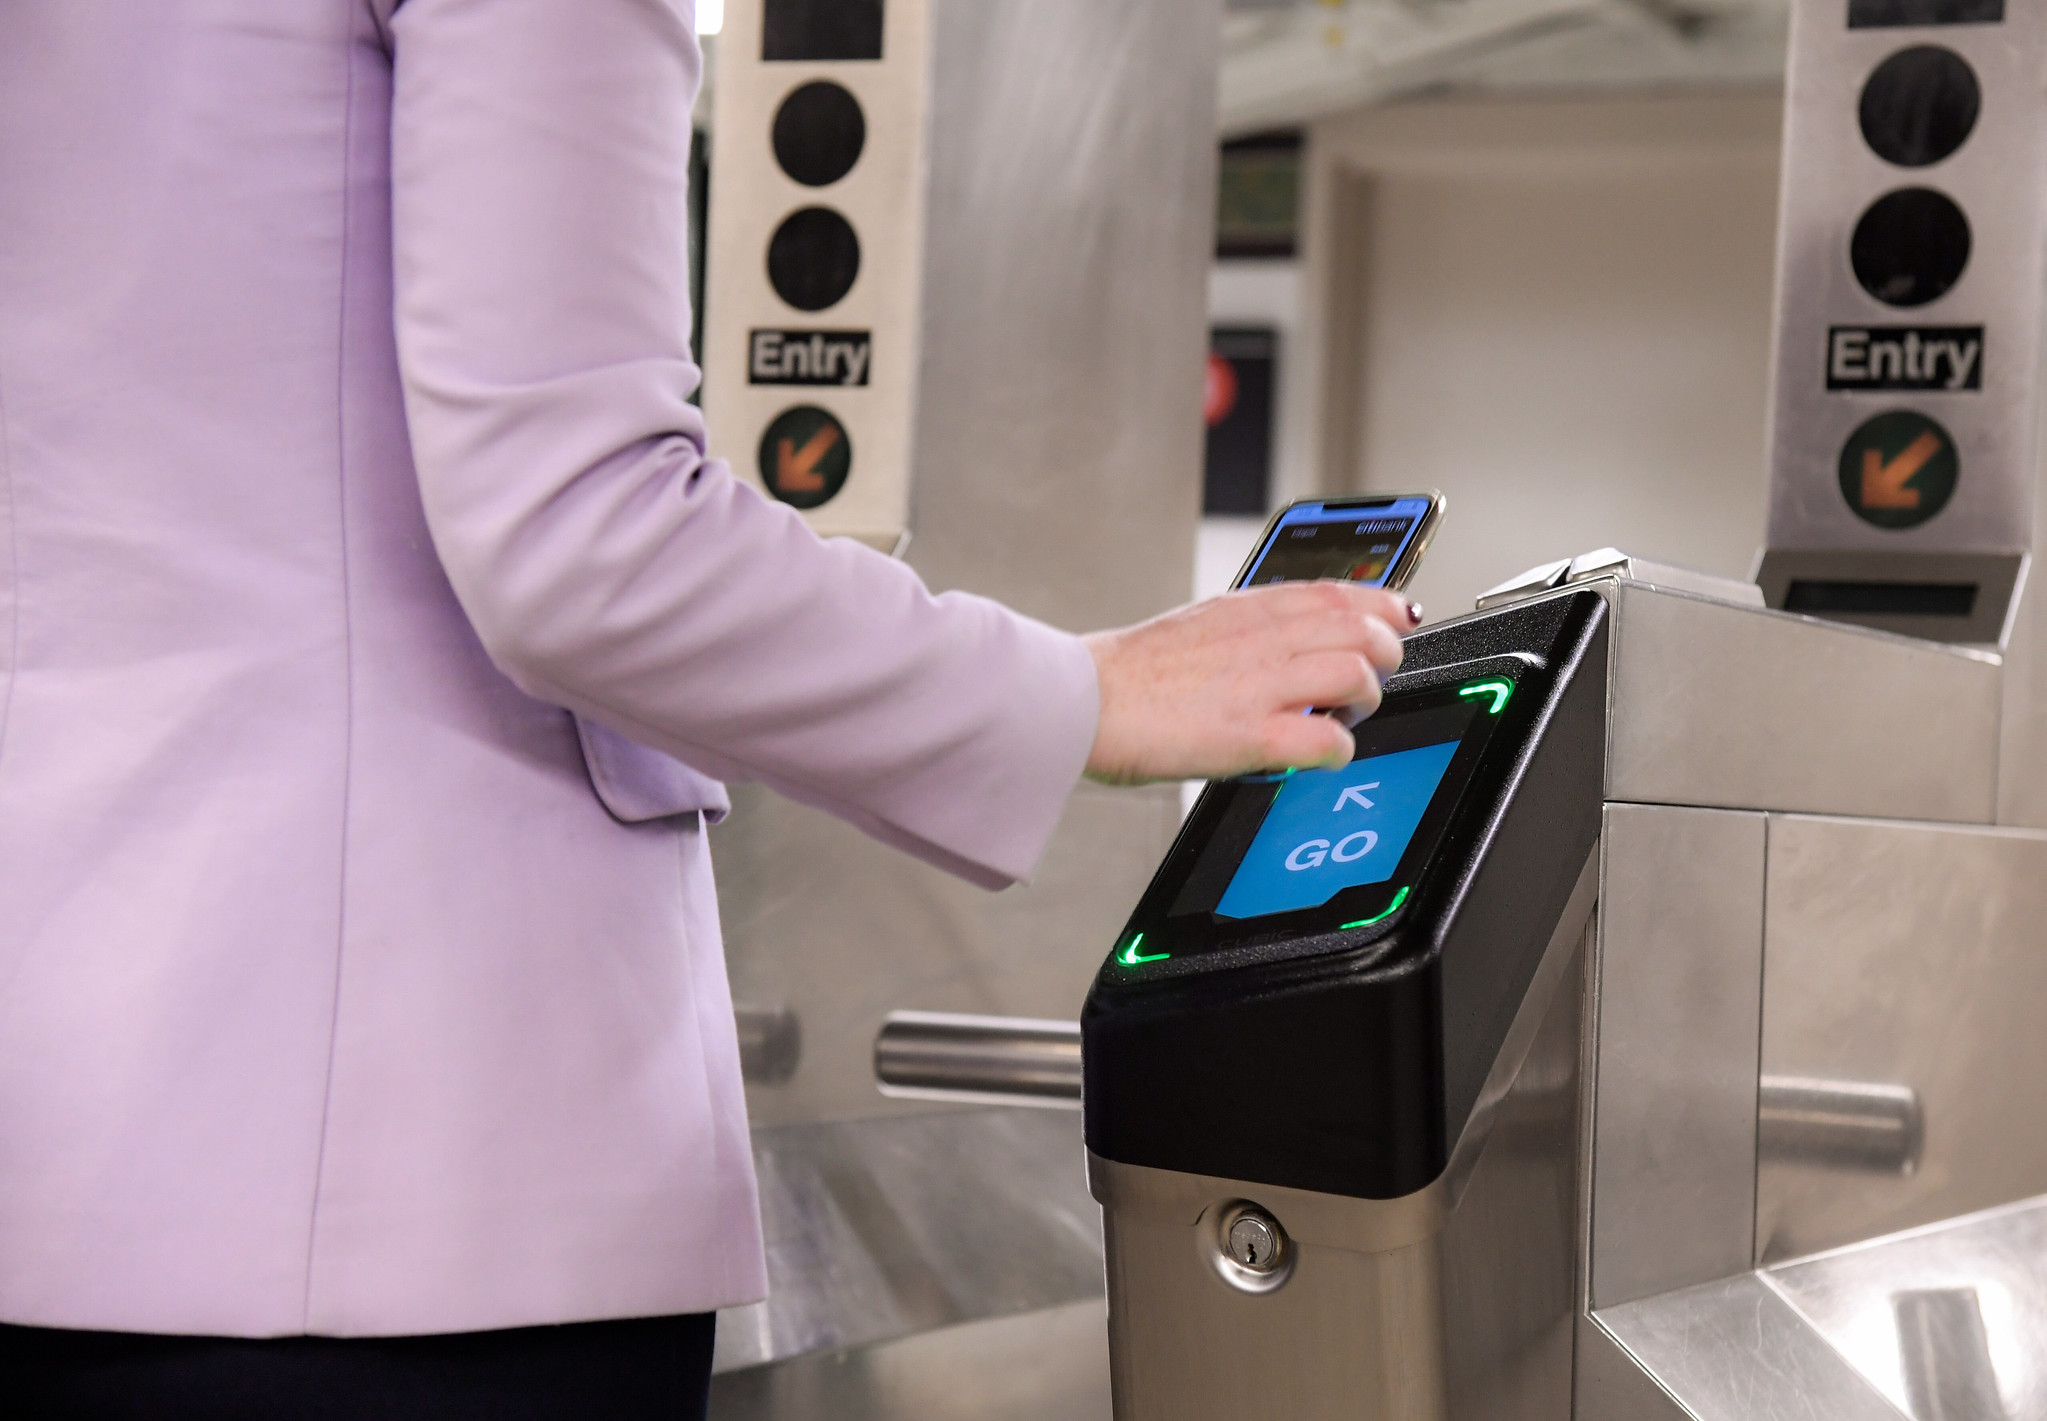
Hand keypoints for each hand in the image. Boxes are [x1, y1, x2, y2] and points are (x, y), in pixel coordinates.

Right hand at [1082, 582, 1419, 785]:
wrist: (1083, 699)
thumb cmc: (1130, 673)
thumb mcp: (1199, 623)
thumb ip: (1249, 627)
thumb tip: (1286, 638)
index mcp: (1249, 608)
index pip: (1341, 590)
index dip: (1383, 604)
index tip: (1400, 616)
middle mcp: (1264, 639)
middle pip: (1364, 630)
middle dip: (1383, 656)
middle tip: (1368, 681)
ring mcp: (1261, 685)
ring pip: (1357, 675)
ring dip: (1363, 702)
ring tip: (1340, 718)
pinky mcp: (1252, 734)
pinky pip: (1328, 741)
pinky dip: (1337, 751)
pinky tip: (1319, 755)